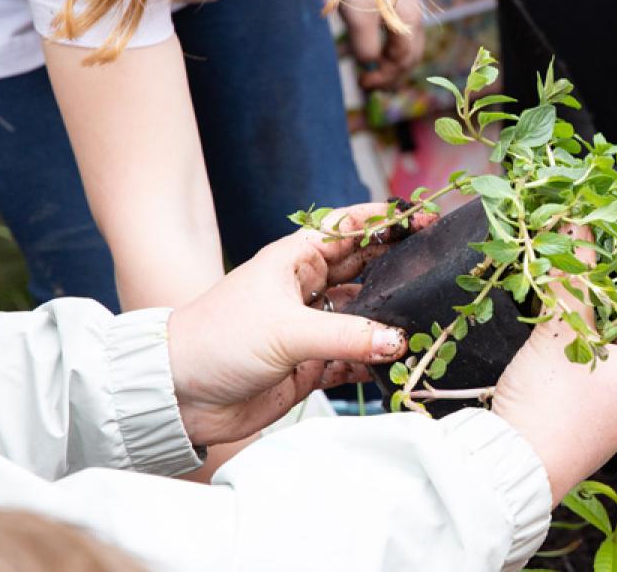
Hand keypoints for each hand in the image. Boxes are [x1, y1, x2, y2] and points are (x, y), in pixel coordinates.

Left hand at [167, 203, 425, 445]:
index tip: (425, 220)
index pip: (350, 229)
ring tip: (426, 326)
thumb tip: (398, 339)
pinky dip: (374, 363)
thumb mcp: (286, 330)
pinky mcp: (311, 365)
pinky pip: (354, 359)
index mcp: (296, 260)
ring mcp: (311, 328)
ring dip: (390, 324)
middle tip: (438, 274)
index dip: (387, 222)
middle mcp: (307, 290)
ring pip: (365, 319)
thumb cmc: (218, 340)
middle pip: (366, 271)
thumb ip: (347, 335)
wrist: (179, 395)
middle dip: (399, 271)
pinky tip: (396, 366)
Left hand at [336, 0, 424, 91]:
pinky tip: (372, 44)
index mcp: (409, 22)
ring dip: (391, 61)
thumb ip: (366, 46)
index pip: (403, 62)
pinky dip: (388, 45)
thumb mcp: (358, 18)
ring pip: (406, 43)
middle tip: (368, 83)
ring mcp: (407, 5)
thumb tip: (369, 62)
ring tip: (371, 69)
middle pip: (411, 56)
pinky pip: (399, 30)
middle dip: (392, 74)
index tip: (363, 83)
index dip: (385, 78)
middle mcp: (414, 15)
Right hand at [491, 231, 616, 505]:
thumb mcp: (561, 333)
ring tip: (595, 272)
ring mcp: (615, 406)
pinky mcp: (587, 414)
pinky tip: (568, 318)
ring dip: (606, 311)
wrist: (514, 471)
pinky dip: (589, 337)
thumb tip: (578, 223)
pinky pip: (597, 364)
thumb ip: (572, 277)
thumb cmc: (550, 405)